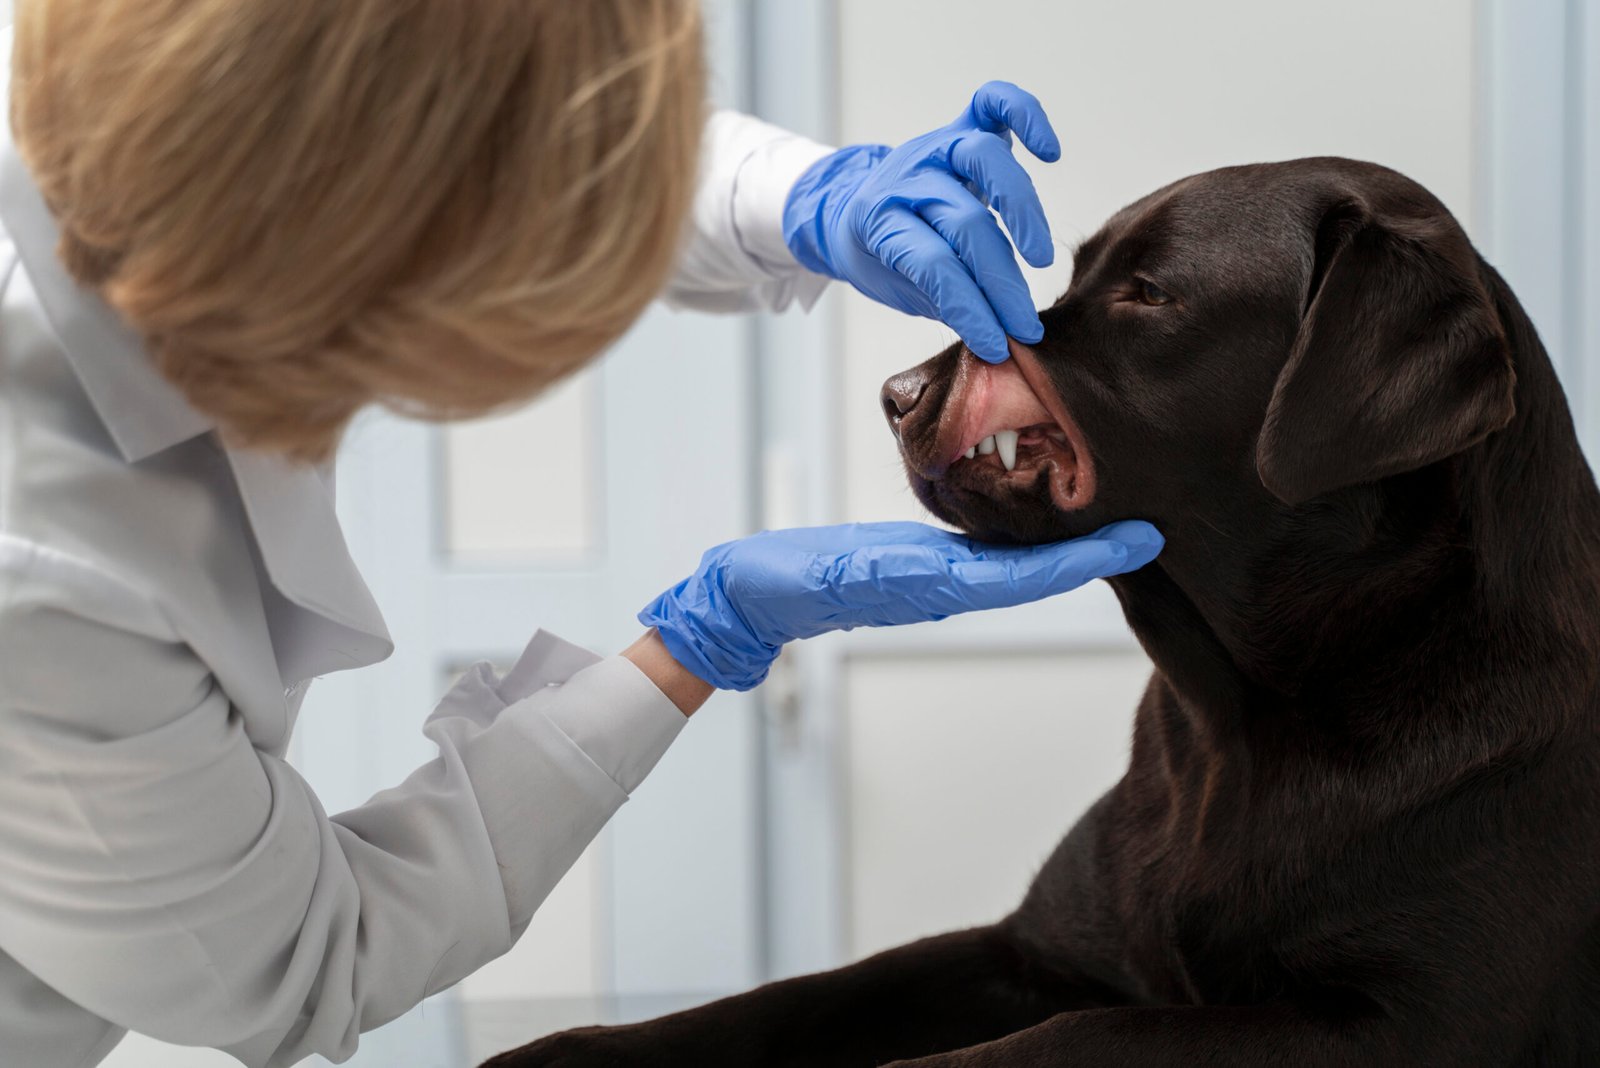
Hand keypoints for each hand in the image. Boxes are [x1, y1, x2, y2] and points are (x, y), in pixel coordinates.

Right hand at [638, 521, 1162, 690]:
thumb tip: (949, 577)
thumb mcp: (841, 572)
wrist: (749, 597)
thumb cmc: (783, 582)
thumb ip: (894, 574)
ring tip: (1116, 514)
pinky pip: (984, 552)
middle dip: (1094, 551)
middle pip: (1036, 572)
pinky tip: (1044, 513)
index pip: (1026, 575)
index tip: (1139, 541)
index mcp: (930, 585)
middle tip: (1152, 525)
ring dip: (1067, 545)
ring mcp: (933, 577)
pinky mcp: (918, 564)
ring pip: (1017, 564)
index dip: (1085, 559)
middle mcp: (943, 584)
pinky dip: (1024, 537)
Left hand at [782, 81, 1060, 362]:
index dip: (969, 309)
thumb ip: (946, 302)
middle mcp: (906, 177)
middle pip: (964, 223)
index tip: (996, 343)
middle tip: (1023, 322)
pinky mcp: (960, 126)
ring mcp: (934, 147)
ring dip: (1020, 210)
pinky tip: (1050, 152)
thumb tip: (999, 336)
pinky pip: (993, 102)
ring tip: (1039, 258)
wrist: (850, 210)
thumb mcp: (900, 289)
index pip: (932, 267)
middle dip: (999, 282)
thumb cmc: (882, 257)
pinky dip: (1025, 115)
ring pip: (984, 159)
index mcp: (878, 221)